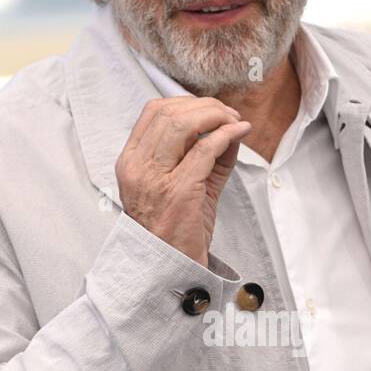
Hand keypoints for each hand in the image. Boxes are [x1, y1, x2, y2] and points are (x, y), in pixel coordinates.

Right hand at [115, 97, 251, 267]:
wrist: (168, 268)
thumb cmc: (173, 229)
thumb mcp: (179, 186)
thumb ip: (201, 155)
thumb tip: (229, 126)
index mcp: (131, 162)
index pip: (153, 112)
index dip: (186, 102)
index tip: (210, 109)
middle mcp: (137, 167)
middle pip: (169, 112)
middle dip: (205, 106)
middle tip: (228, 113)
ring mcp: (155, 179)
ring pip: (184, 124)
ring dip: (216, 116)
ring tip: (234, 121)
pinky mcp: (179, 191)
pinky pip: (206, 149)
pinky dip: (227, 134)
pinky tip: (240, 132)